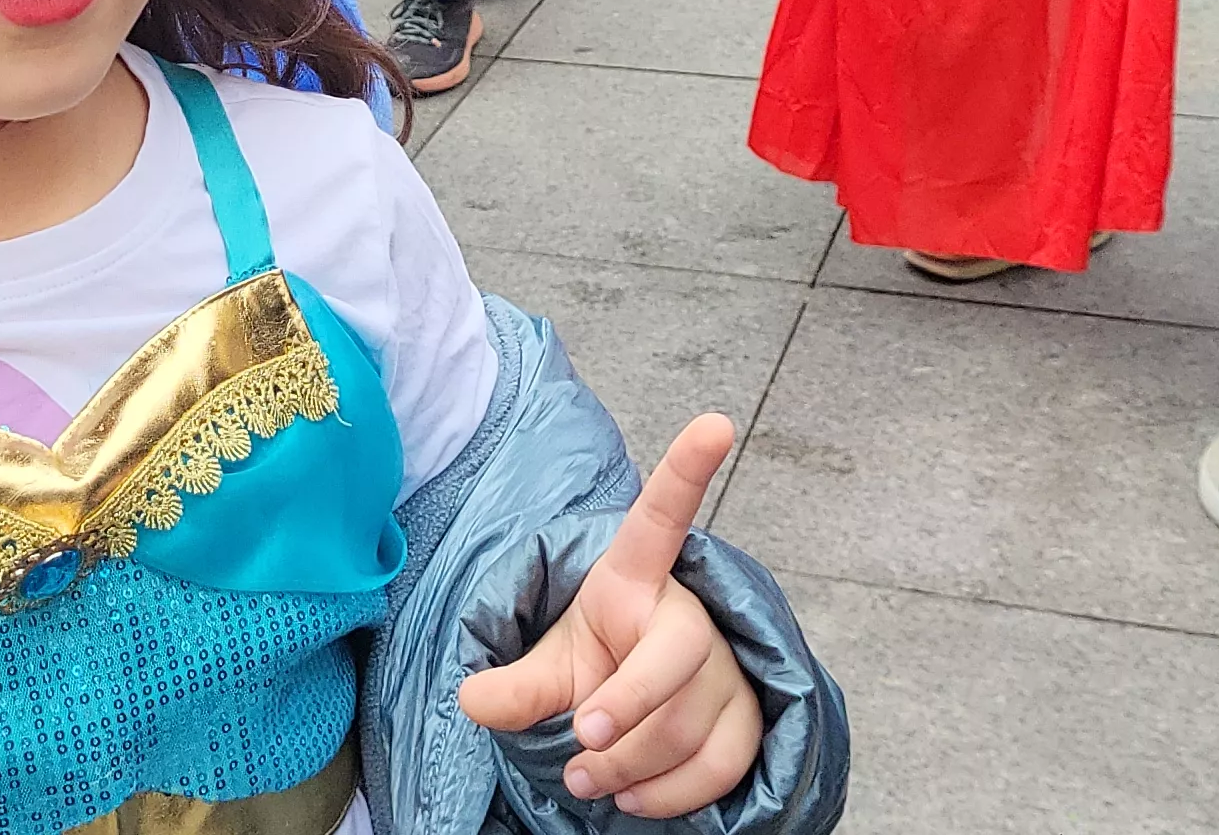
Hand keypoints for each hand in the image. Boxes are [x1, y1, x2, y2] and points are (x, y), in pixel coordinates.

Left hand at [456, 414, 763, 820]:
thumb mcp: (547, 665)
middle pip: (675, 659)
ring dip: (631, 765)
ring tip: (586, 776)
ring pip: (690, 724)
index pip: (660, 520)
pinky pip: (720, 764)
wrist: (633, 713)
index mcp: (634, 580)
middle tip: (580, 742)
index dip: (686, 471)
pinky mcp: (747, 720)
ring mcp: (726, 669)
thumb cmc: (594, 665)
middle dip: (626, 707)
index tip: (715, 422)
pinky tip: (631, 796)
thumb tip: (471, 701)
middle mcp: (689, 617)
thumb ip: (513, 685)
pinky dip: (671, 794)